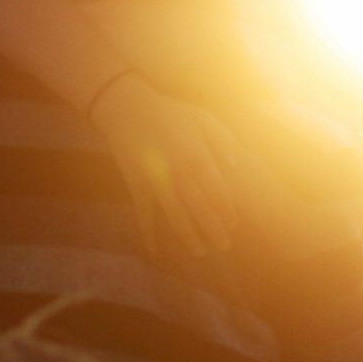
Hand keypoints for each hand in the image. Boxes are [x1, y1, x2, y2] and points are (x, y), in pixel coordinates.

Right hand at [88, 74, 238, 259]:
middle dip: (213, 229)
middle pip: (201, 208)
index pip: (218, 191)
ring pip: (176, 216)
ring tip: (199, 253)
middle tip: (224, 247)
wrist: (128, 108)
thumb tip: (234, 165)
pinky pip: (144, 215)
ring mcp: (157, 181)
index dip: (227, 210)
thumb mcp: (201, 117)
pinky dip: (148, 235)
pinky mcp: (137, 186)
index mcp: (197, 156)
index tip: (234, 224)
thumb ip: (221, 138)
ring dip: (188, 236)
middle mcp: (180, 172)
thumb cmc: (168, 111)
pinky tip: (154, 252)